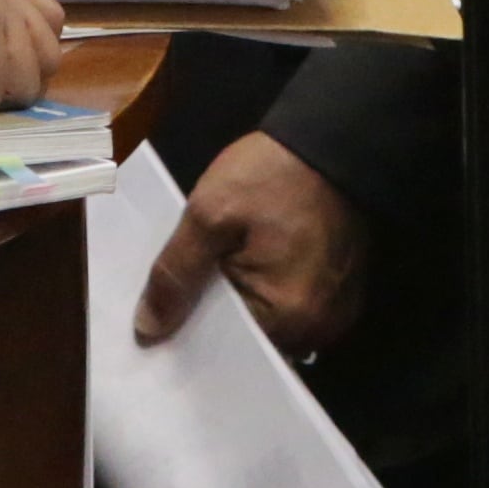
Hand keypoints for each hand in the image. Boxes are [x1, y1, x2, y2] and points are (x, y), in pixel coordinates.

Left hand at [136, 132, 369, 356]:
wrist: (332, 139)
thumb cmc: (272, 174)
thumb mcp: (209, 213)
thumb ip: (176, 273)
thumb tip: (148, 331)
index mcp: (288, 318)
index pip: (224, 348)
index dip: (188, 333)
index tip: (156, 324)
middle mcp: (316, 330)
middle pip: (248, 339)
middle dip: (213, 317)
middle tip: (176, 294)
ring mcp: (333, 312)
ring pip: (269, 323)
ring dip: (241, 302)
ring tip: (210, 275)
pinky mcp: (340, 292)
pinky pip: (291, 307)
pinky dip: (267, 291)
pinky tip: (245, 264)